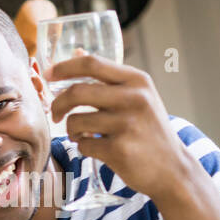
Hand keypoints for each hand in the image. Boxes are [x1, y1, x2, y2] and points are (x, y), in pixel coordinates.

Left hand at [47, 53, 193, 200]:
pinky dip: (83, 147)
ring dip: (71, 130)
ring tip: (82, 135)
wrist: (171, 167)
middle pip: (76, 92)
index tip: (48, 74)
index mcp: (137, 81)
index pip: (92, 64)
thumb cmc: (148, 130)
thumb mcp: (138, 96)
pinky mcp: (119, 149)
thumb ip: (108, 78)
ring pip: (75, 120)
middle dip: (58, 104)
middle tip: (55, 114)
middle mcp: (134, 98)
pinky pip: (82, 145)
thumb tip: (77, 52)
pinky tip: (97, 149)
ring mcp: (127, 124)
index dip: (64, 68)